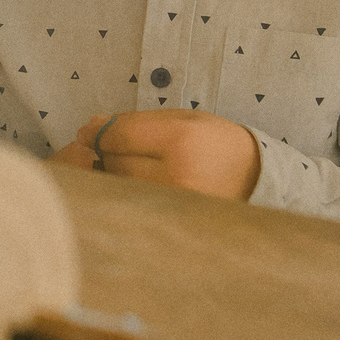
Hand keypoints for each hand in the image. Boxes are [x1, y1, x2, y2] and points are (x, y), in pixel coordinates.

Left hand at [54, 109, 260, 200]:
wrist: (254, 175)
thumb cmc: (214, 140)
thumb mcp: (181, 118)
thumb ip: (135, 121)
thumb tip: (91, 125)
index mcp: (179, 140)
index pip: (119, 137)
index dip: (96, 134)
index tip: (85, 132)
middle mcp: (176, 174)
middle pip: (115, 163)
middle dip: (106, 153)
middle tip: (111, 147)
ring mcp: (174, 203)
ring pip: (121, 187)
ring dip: (113, 175)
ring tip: (130, 166)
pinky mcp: (173, 220)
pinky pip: (135, 204)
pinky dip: (127, 193)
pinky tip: (136, 184)